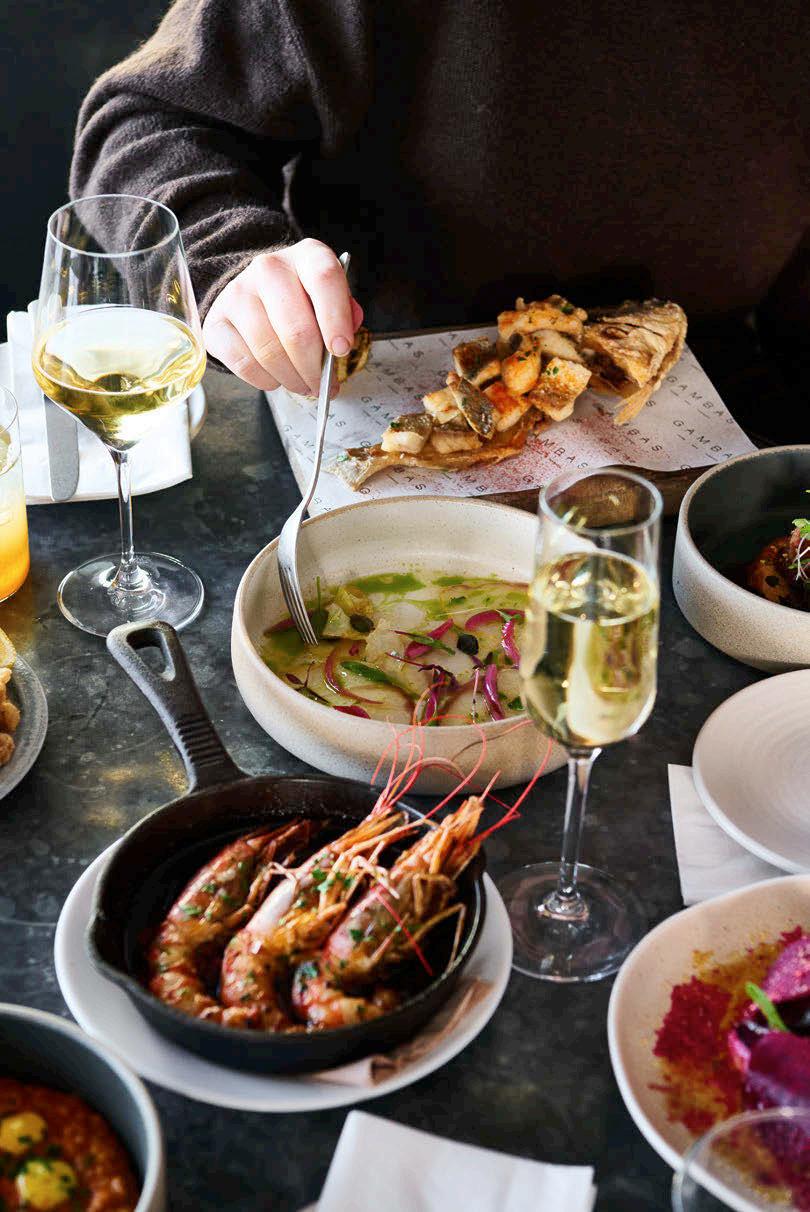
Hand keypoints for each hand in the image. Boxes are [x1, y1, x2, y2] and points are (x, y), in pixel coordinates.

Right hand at [203, 239, 363, 394]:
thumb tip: (348, 333)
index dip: (336, 319)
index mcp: (306, 256)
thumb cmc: (301, 301)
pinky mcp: (216, 322)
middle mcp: (269, 268)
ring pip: (270, 351)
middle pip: (297, 329)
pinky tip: (276, 379)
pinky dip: (265, 380)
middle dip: (314, 369)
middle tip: (323, 387)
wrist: (254, 294)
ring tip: (302, 385)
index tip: (341, 351)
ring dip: (292, 379)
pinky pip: (244, 363)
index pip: (324, 279)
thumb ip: (345, 313)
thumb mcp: (330, 297)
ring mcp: (238, 293)